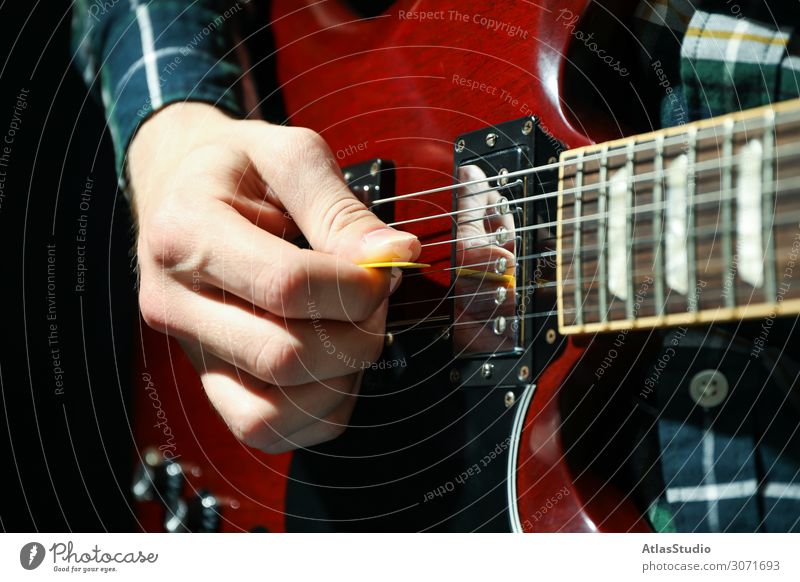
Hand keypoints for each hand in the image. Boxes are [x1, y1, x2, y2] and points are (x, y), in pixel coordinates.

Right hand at [128, 103, 419, 453]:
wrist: (179, 186)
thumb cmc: (235, 168)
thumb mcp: (288, 154)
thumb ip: (341, 208)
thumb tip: (396, 255)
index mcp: (186, 232)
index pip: (286, 287)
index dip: (356, 288)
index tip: (384, 268)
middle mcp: (174, 303)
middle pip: (282, 357)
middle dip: (355, 334)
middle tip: (372, 299)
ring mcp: (189, 351)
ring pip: (271, 413)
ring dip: (339, 379)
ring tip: (352, 329)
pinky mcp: (209, 381)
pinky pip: (268, 429)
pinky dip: (319, 409)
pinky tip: (334, 362)